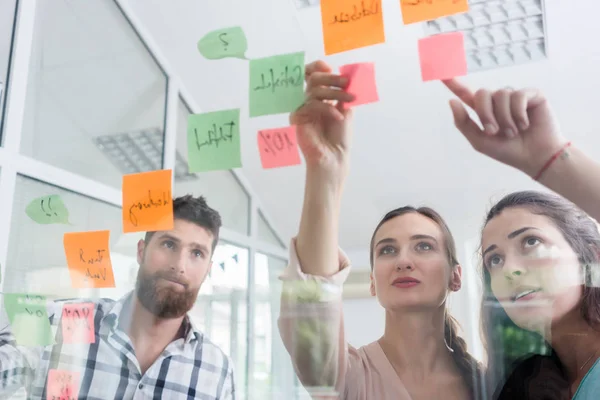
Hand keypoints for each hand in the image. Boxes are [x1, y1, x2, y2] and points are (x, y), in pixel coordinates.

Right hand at [291, 61, 354, 175]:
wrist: (334, 157)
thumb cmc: (339, 137)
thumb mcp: (344, 110)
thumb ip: (342, 93)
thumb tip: (348, 74)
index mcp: (318, 97)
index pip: (311, 75)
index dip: (318, 67)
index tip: (331, 67)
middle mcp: (308, 101)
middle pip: (313, 79)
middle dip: (332, 78)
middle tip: (347, 83)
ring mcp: (302, 109)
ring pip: (314, 90)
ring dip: (335, 92)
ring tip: (349, 99)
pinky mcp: (297, 118)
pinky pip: (311, 104)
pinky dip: (328, 109)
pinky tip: (339, 117)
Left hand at [443, 79, 566, 176]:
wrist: (534, 157)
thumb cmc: (508, 151)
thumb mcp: (479, 141)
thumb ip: (463, 122)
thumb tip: (451, 101)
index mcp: (484, 111)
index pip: (466, 93)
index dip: (454, 83)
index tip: (442, 72)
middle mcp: (498, 101)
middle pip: (482, 93)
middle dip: (485, 114)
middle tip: (494, 131)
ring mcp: (515, 96)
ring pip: (500, 95)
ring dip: (504, 118)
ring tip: (513, 132)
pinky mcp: (532, 95)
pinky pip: (518, 95)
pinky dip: (518, 113)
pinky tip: (525, 124)